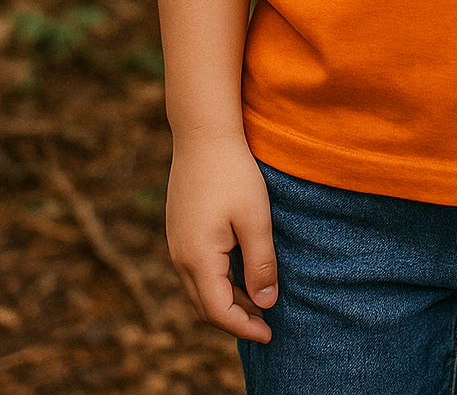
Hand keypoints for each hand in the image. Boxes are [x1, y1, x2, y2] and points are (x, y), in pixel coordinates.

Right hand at [165, 136, 277, 341]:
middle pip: (204, 306)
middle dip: (234, 319)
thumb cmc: (234, 173)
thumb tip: (266, 303)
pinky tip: (237, 271)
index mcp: (198, 258)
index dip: (244, 326)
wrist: (203, 134)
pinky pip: (194, 269)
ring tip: (256, 299)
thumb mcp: (256, 219)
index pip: (219, 311)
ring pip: (198, 288)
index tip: (269, 333)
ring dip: (225, 300)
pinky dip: (215, 281)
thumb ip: (261, 263)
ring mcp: (175, 242)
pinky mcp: (178, 229)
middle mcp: (180, 256)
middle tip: (265, 322)